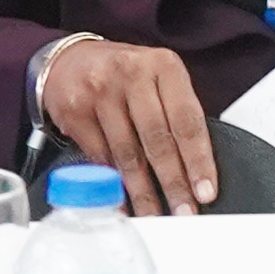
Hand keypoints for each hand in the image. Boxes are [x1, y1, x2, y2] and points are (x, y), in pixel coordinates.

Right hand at [34, 33, 218, 216]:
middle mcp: (132, 74)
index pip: (187, 120)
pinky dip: (112, 184)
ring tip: (155, 214)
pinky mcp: (75, 111)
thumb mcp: (157, 78)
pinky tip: (122, 201)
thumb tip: (196, 168)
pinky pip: (100, 157)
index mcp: (163, 66)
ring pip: (127, 153)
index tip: (205, 190)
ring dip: (143, 191)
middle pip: (158, 139)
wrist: (69, 59)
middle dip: (173, 182)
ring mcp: (100, 92)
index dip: (198, 160)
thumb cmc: (123, 74)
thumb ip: (176, 112)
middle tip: (183, 211)